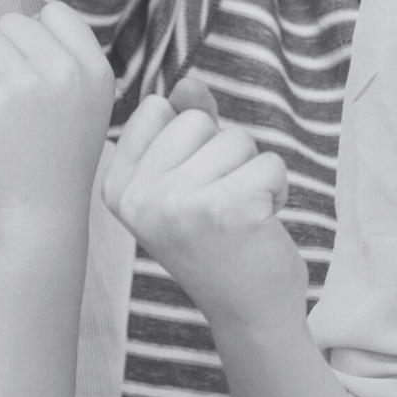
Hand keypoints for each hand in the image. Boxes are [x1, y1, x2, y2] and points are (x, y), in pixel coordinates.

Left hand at [0, 5, 114, 249]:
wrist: (40, 223)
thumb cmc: (53, 166)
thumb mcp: (83, 108)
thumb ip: (65, 64)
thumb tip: (26, 20)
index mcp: (96, 70)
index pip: (55, 12)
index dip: (30, 38)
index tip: (28, 74)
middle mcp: (68, 71)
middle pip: (10, 22)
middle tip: (5, 99)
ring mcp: (31, 84)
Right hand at [101, 76, 305, 331]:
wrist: (248, 313)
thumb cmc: (218, 245)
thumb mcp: (185, 183)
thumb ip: (183, 129)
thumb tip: (189, 83)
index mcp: (120, 187)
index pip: (157, 110)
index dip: (188, 141)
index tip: (189, 188)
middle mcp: (140, 197)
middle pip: (196, 121)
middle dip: (223, 154)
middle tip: (220, 204)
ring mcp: (180, 203)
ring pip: (236, 139)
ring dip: (252, 172)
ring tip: (241, 214)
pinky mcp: (228, 208)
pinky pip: (269, 163)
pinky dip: (276, 188)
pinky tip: (261, 221)